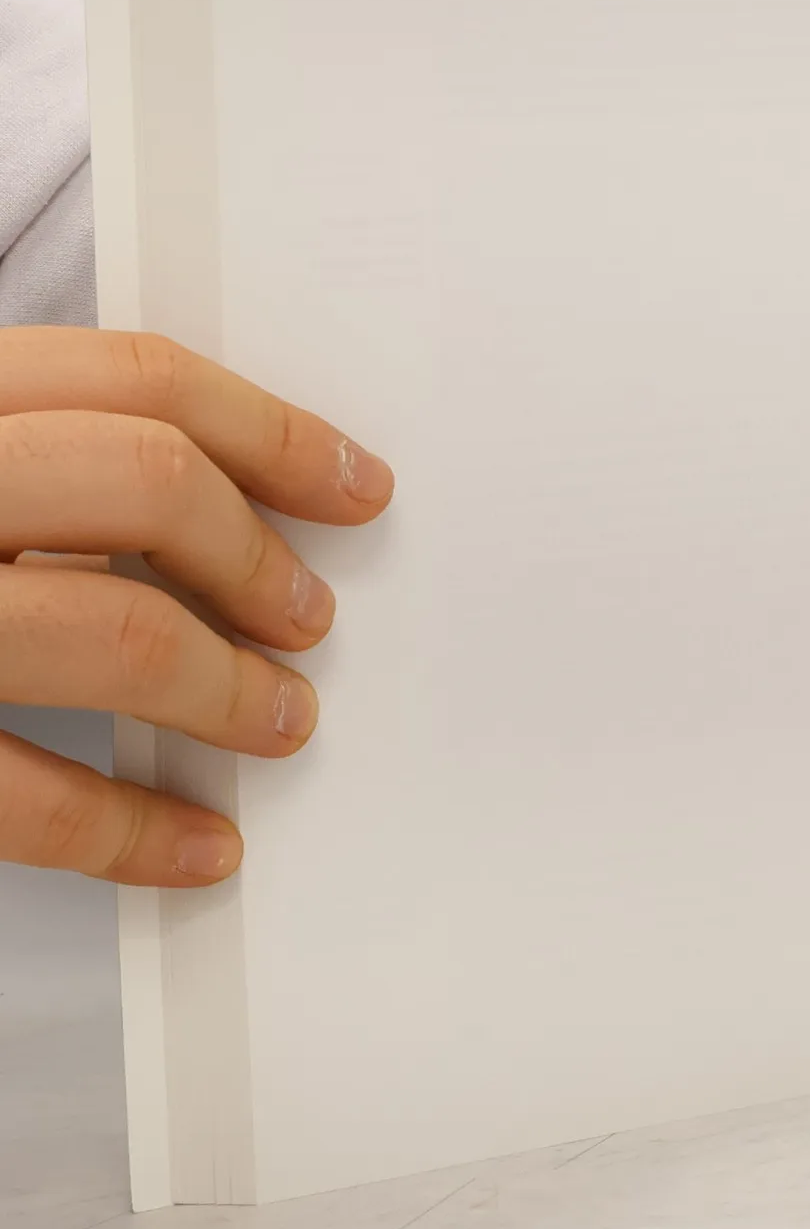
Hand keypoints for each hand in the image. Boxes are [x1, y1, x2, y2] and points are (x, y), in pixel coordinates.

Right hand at [0, 330, 391, 884]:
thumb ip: (27, 452)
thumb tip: (220, 491)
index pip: (133, 379)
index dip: (272, 432)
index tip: (355, 485)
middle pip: (144, 484)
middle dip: (257, 557)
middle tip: (310, 616)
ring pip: (113, 636)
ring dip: (228, 691)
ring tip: (280, 721)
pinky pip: (20, 797)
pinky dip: (132, 832)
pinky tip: (194, 849)